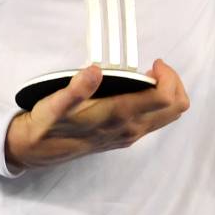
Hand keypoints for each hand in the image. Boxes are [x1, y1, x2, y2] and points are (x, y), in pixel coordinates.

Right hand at [4, 60, 189, 168]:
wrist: (37, 151)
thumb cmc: (48, 125)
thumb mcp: (54, 105)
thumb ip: (75, 90)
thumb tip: (94, 71)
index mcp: (118, 116)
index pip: (165, 98)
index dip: (168, 76)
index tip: (154, 63)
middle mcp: (130, 128)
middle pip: (176, 108)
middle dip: (174, 83)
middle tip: (155, 68)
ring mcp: (130, 134)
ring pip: (169, 115)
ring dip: (167, 92)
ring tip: (147, 77)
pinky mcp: (126, 136)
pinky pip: (157, 120)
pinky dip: (158, 102)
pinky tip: (138, 90)